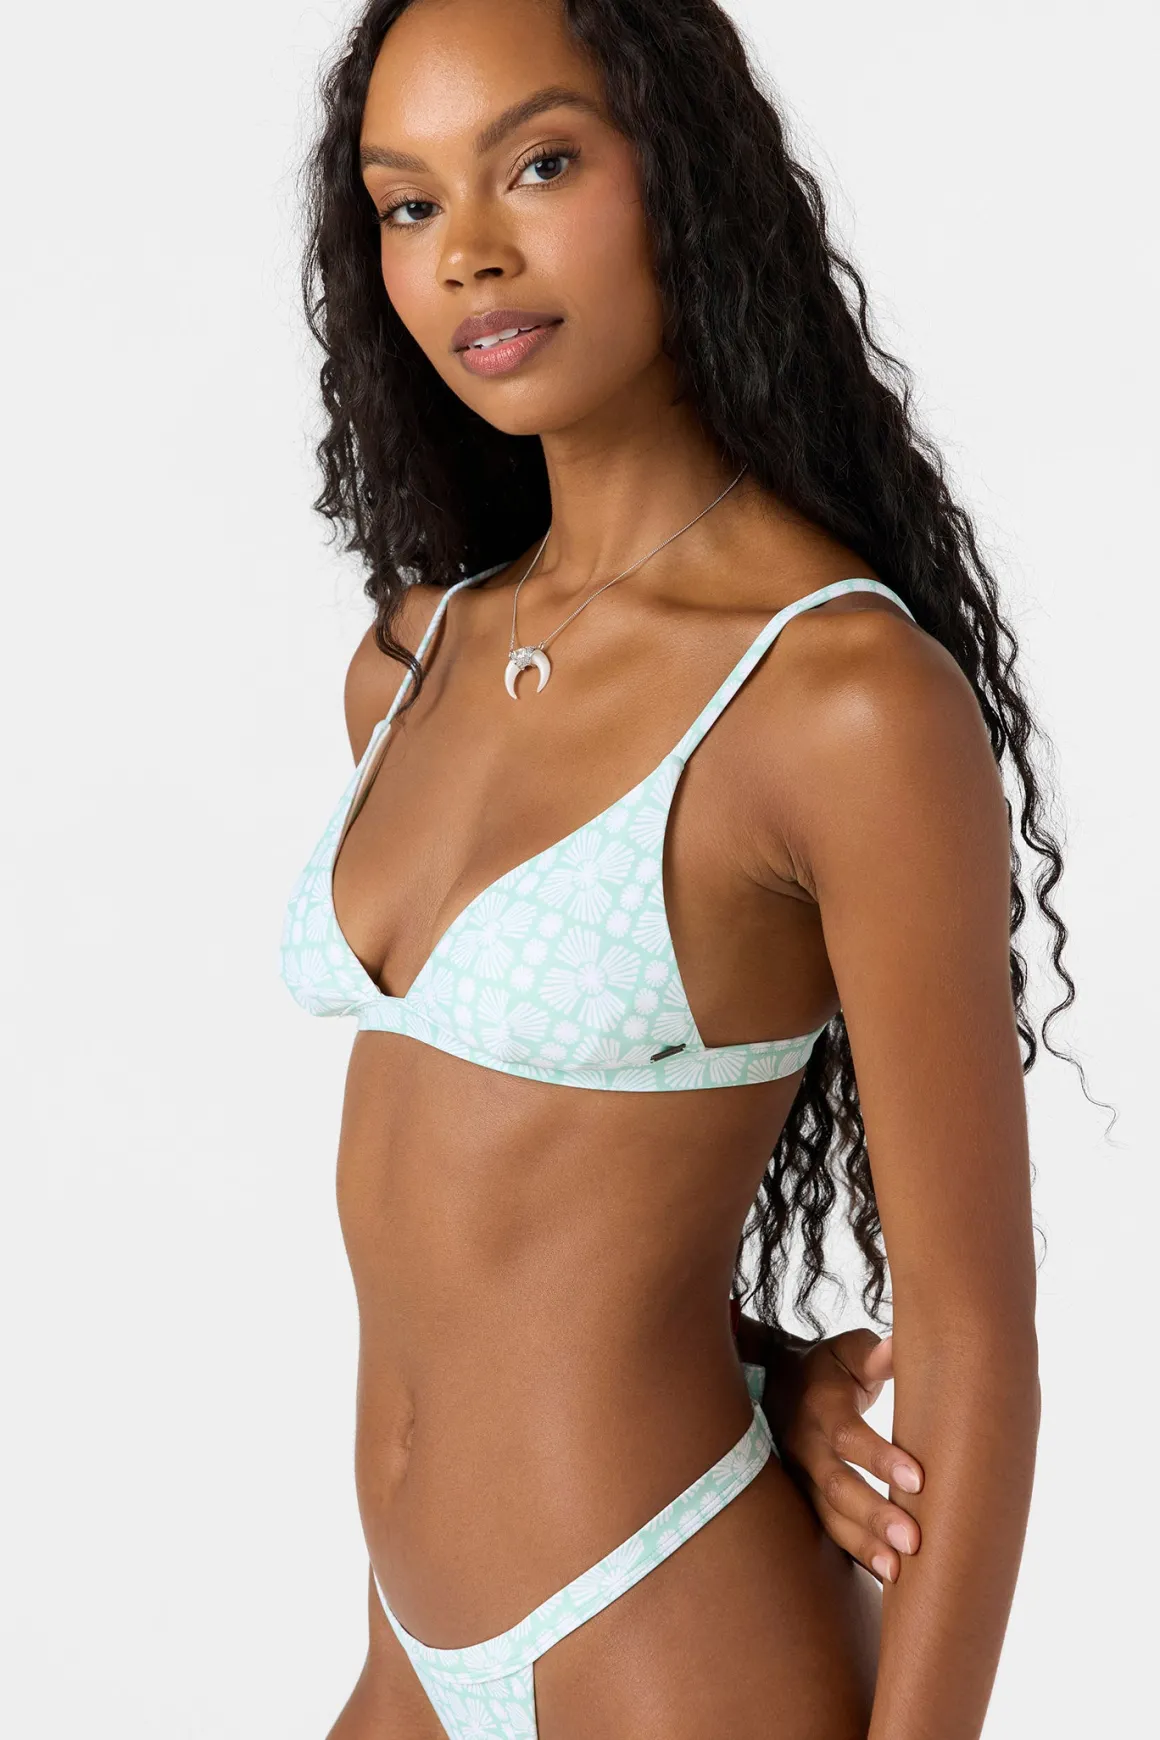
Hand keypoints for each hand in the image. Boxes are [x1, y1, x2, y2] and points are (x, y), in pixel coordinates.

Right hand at [757, 1326, 923, 1584]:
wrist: (777, 1385)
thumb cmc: (829, 1369)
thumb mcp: (848, 1352)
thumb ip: (875, 1356)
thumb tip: (900, 1347)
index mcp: (820, 1405)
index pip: (848, 1434)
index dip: (880, 1457)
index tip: (918, 1479)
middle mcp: (805, 1445)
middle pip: (836, 1485)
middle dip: (874, 1515)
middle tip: (914, 1541)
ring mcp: (801, 1477)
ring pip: (828, 1516)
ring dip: (863, 1545)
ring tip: (899, 1572)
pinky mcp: (805, 1499)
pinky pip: (828, 1531)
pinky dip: (855, 1555)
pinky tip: (884, 1578)